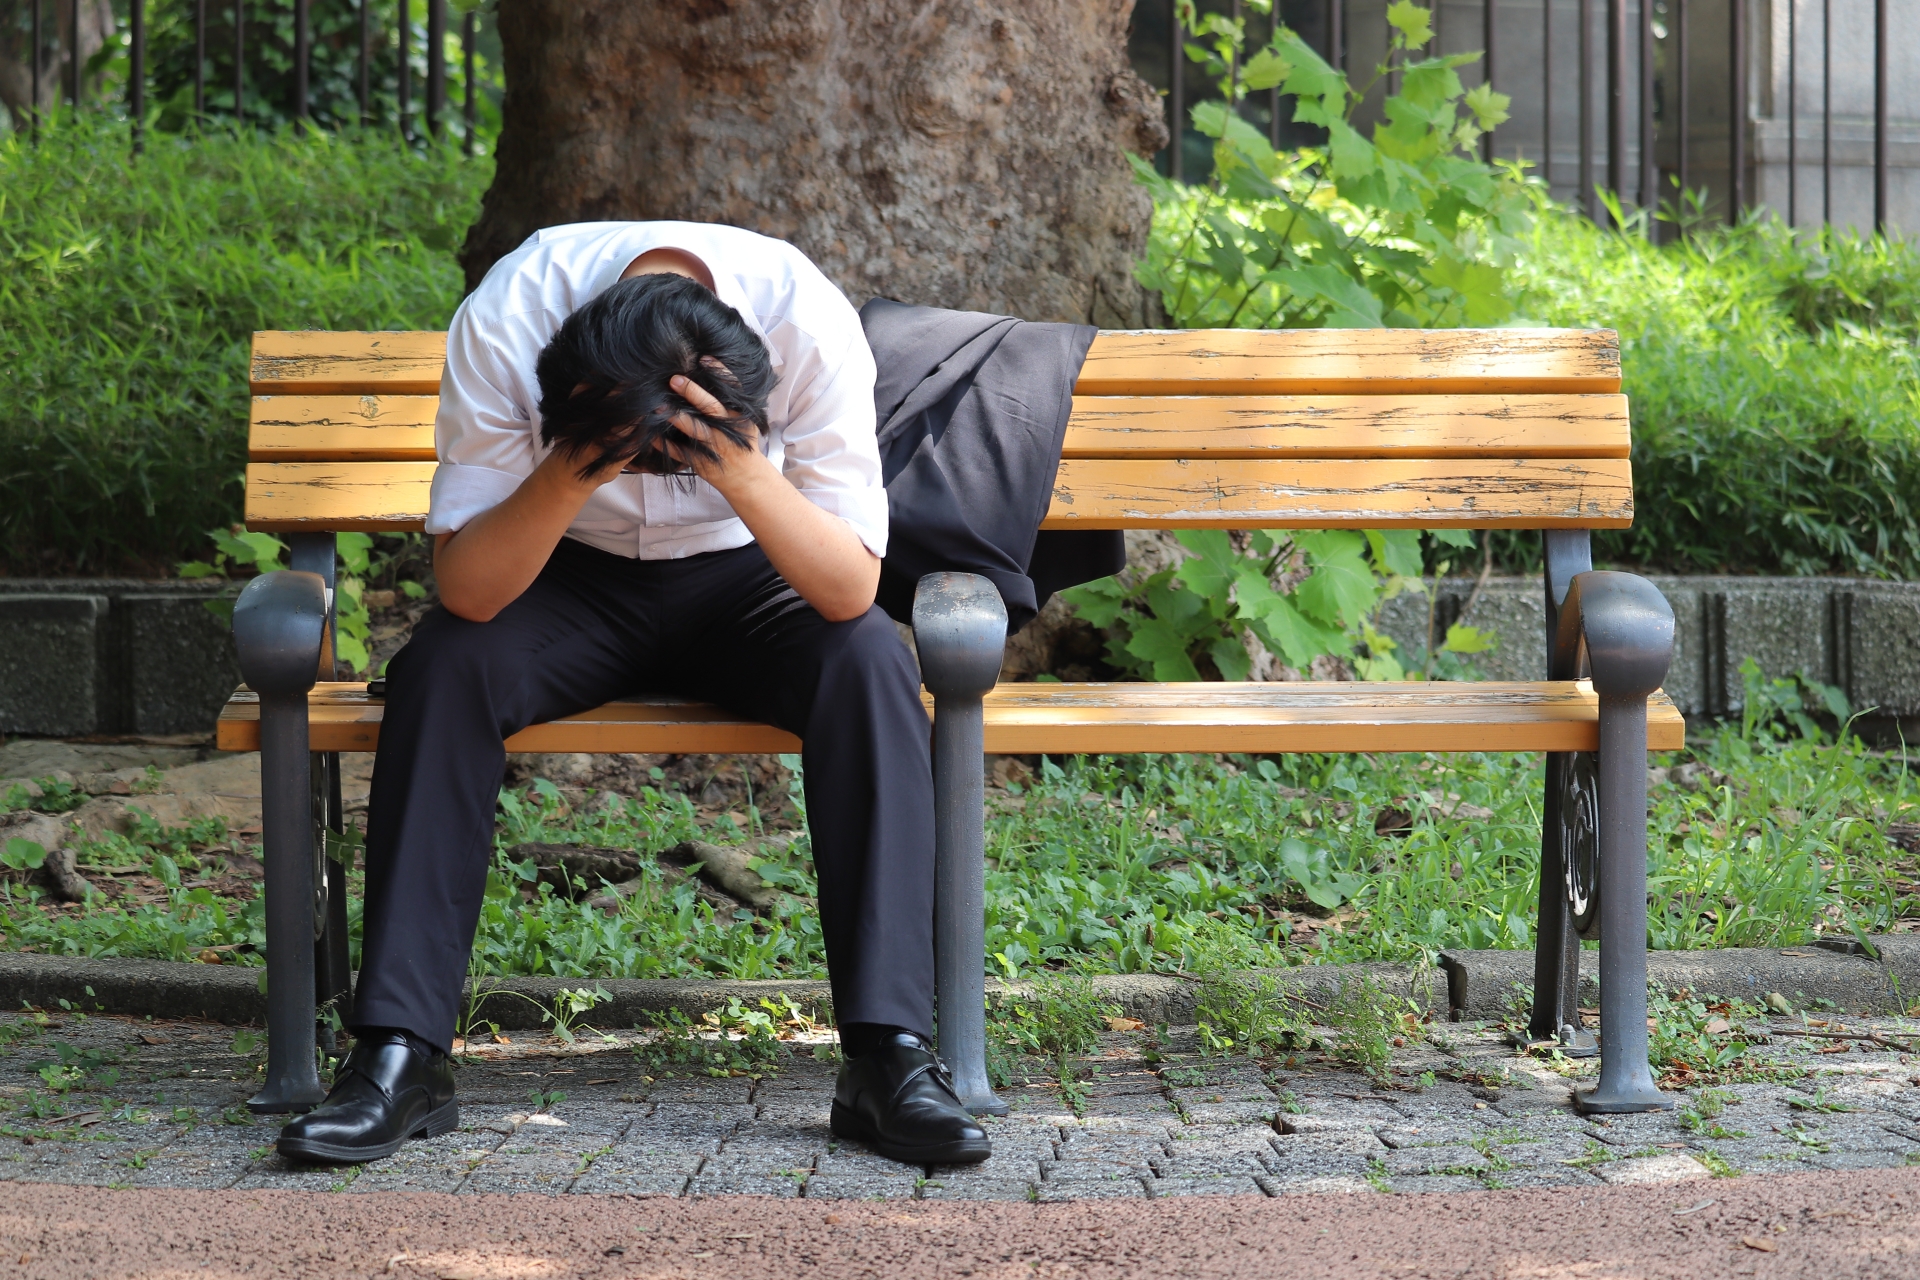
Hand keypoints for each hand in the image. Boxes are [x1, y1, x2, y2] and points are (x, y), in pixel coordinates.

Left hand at [657, 370, 765, 491]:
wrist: (746, 478)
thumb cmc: (742, 443)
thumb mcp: (745, 420)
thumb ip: (730, 401)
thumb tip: (707, 372)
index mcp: (741, 416)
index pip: (733, 390)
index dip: (720, 373)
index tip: (703, 359)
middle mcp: (729, 431)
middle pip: (712, 408)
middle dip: (693, 393)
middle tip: (675, 379)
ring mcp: (715, 448)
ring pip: (696, 431)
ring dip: (676, 418)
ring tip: (658, 406)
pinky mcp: (702, 463)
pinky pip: (681, 453)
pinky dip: (665, 444)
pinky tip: (651, 434)